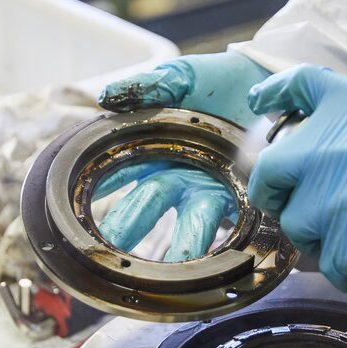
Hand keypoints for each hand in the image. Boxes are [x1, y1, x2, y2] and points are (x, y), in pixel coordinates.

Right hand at [96, 52, 268, 260]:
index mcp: (156, 148)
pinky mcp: (244, 196)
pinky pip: (234, 226)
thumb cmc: (221, 80)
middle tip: (110, 256)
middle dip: (128, 231)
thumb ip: (149, 84)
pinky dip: (228, 246)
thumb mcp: (182, 76)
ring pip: (190, 225)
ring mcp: (210, 189)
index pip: (119, 172)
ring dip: (180, 248)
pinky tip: (221, 265)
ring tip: (171, 270)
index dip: (100, 189)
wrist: (270, 83)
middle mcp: (179, 177)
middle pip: (146, 207)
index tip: (76, 209)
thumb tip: (108, 95)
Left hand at [247, 64, 346, 289]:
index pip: (298, 85)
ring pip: (297, 225)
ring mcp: (329, 196)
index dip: (273, 93)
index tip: (260, 103)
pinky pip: (329, 265)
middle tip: (294, 206)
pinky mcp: (343, 241)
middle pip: (269, 171)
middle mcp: (326, 146)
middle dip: (274, 193)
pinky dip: (346, 273)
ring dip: (318, 239)